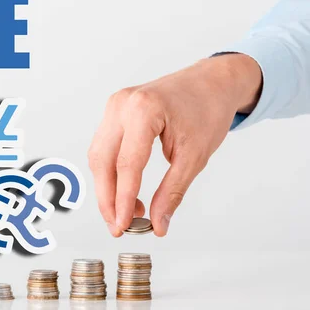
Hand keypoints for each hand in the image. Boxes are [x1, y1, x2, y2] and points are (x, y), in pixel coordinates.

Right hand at [88, 54, 261, 236]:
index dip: (123, 200)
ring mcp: (114, 105)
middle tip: (119, 227)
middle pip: (103, 161)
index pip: (127, 164)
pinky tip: (124, 190)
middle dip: (108, 199)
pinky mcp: (114, 111)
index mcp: (144, 109)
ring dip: (107, 187)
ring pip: (99, 155)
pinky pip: (104, 146)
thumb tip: (158, 224)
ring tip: (127, 212)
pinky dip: (111, 171)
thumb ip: (172, 192)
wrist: (211, 83)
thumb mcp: (195, 157)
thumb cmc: (207, 111)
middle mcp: (122, 104)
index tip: (124, 226)